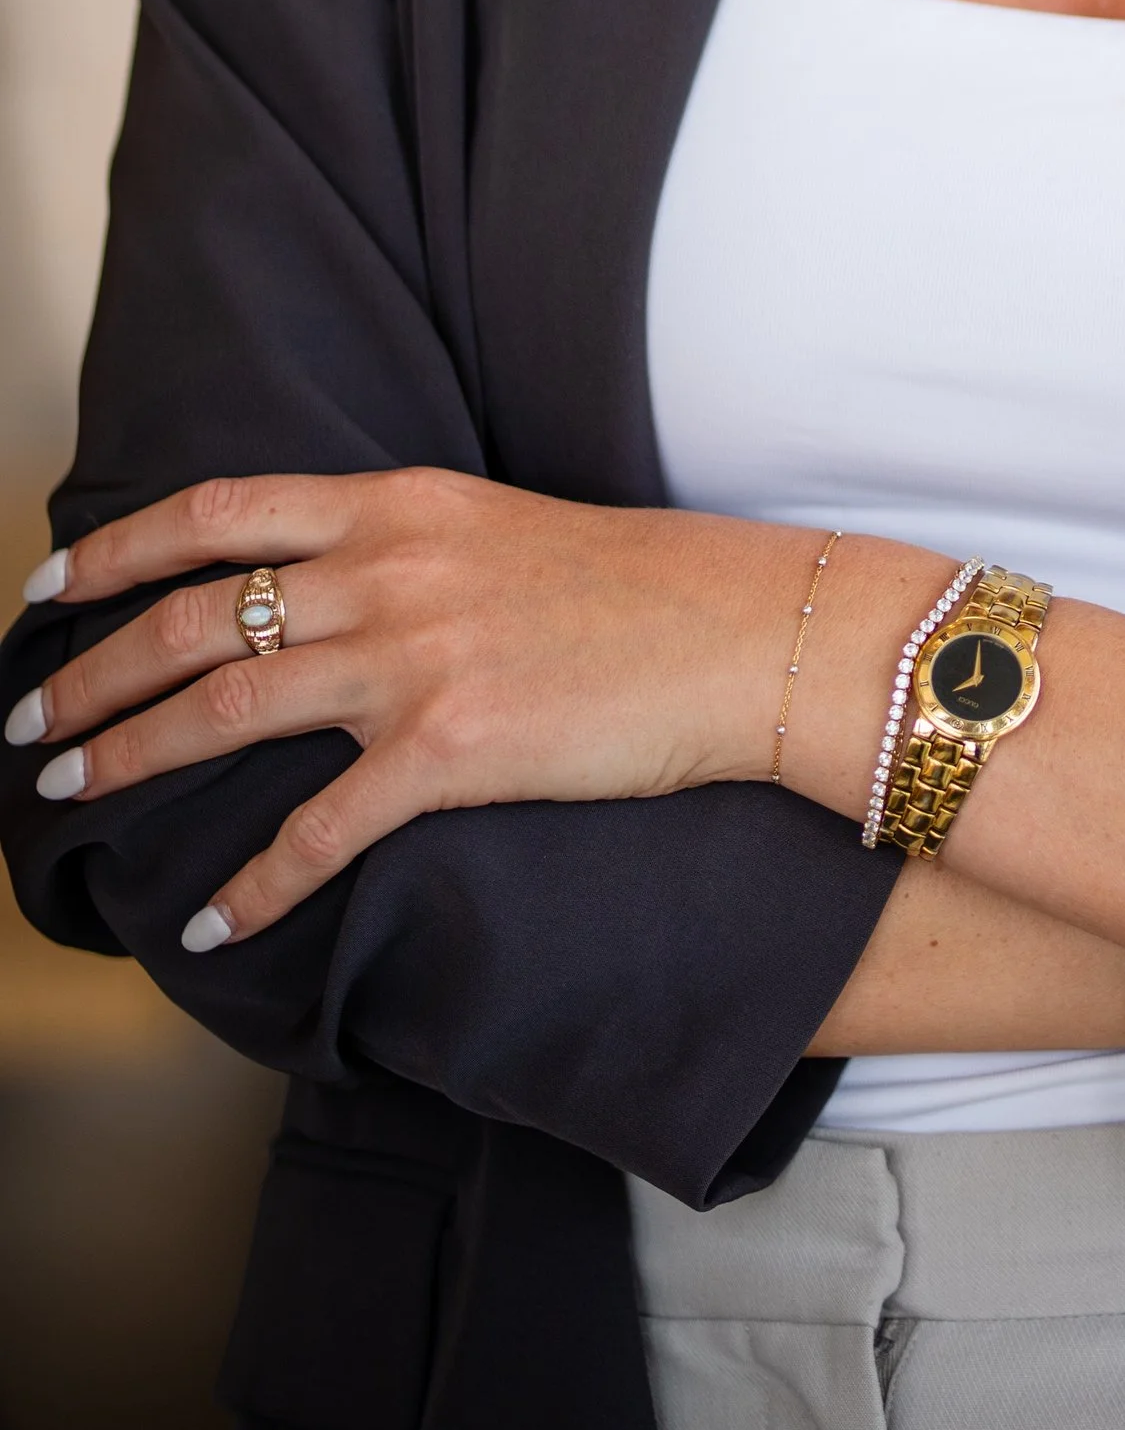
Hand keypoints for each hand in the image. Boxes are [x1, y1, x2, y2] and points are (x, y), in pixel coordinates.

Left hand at [5, 471, 821, 947]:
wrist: (747, 635)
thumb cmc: (643, 589)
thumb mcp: (503, 529)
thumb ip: (408, 547)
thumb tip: (325, 586)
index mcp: (402, 503)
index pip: (222, 510)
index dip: (118, 548)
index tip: (49, 586)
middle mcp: (392, 567)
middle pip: (195, 613)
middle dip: (91, 671)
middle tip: (32, 724)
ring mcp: (418, 657)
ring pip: (226, 706)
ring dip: (131, 755)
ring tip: (71, 795)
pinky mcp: (455, 749)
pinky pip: (319, 830)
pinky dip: (252, 887)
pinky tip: (209, 926)